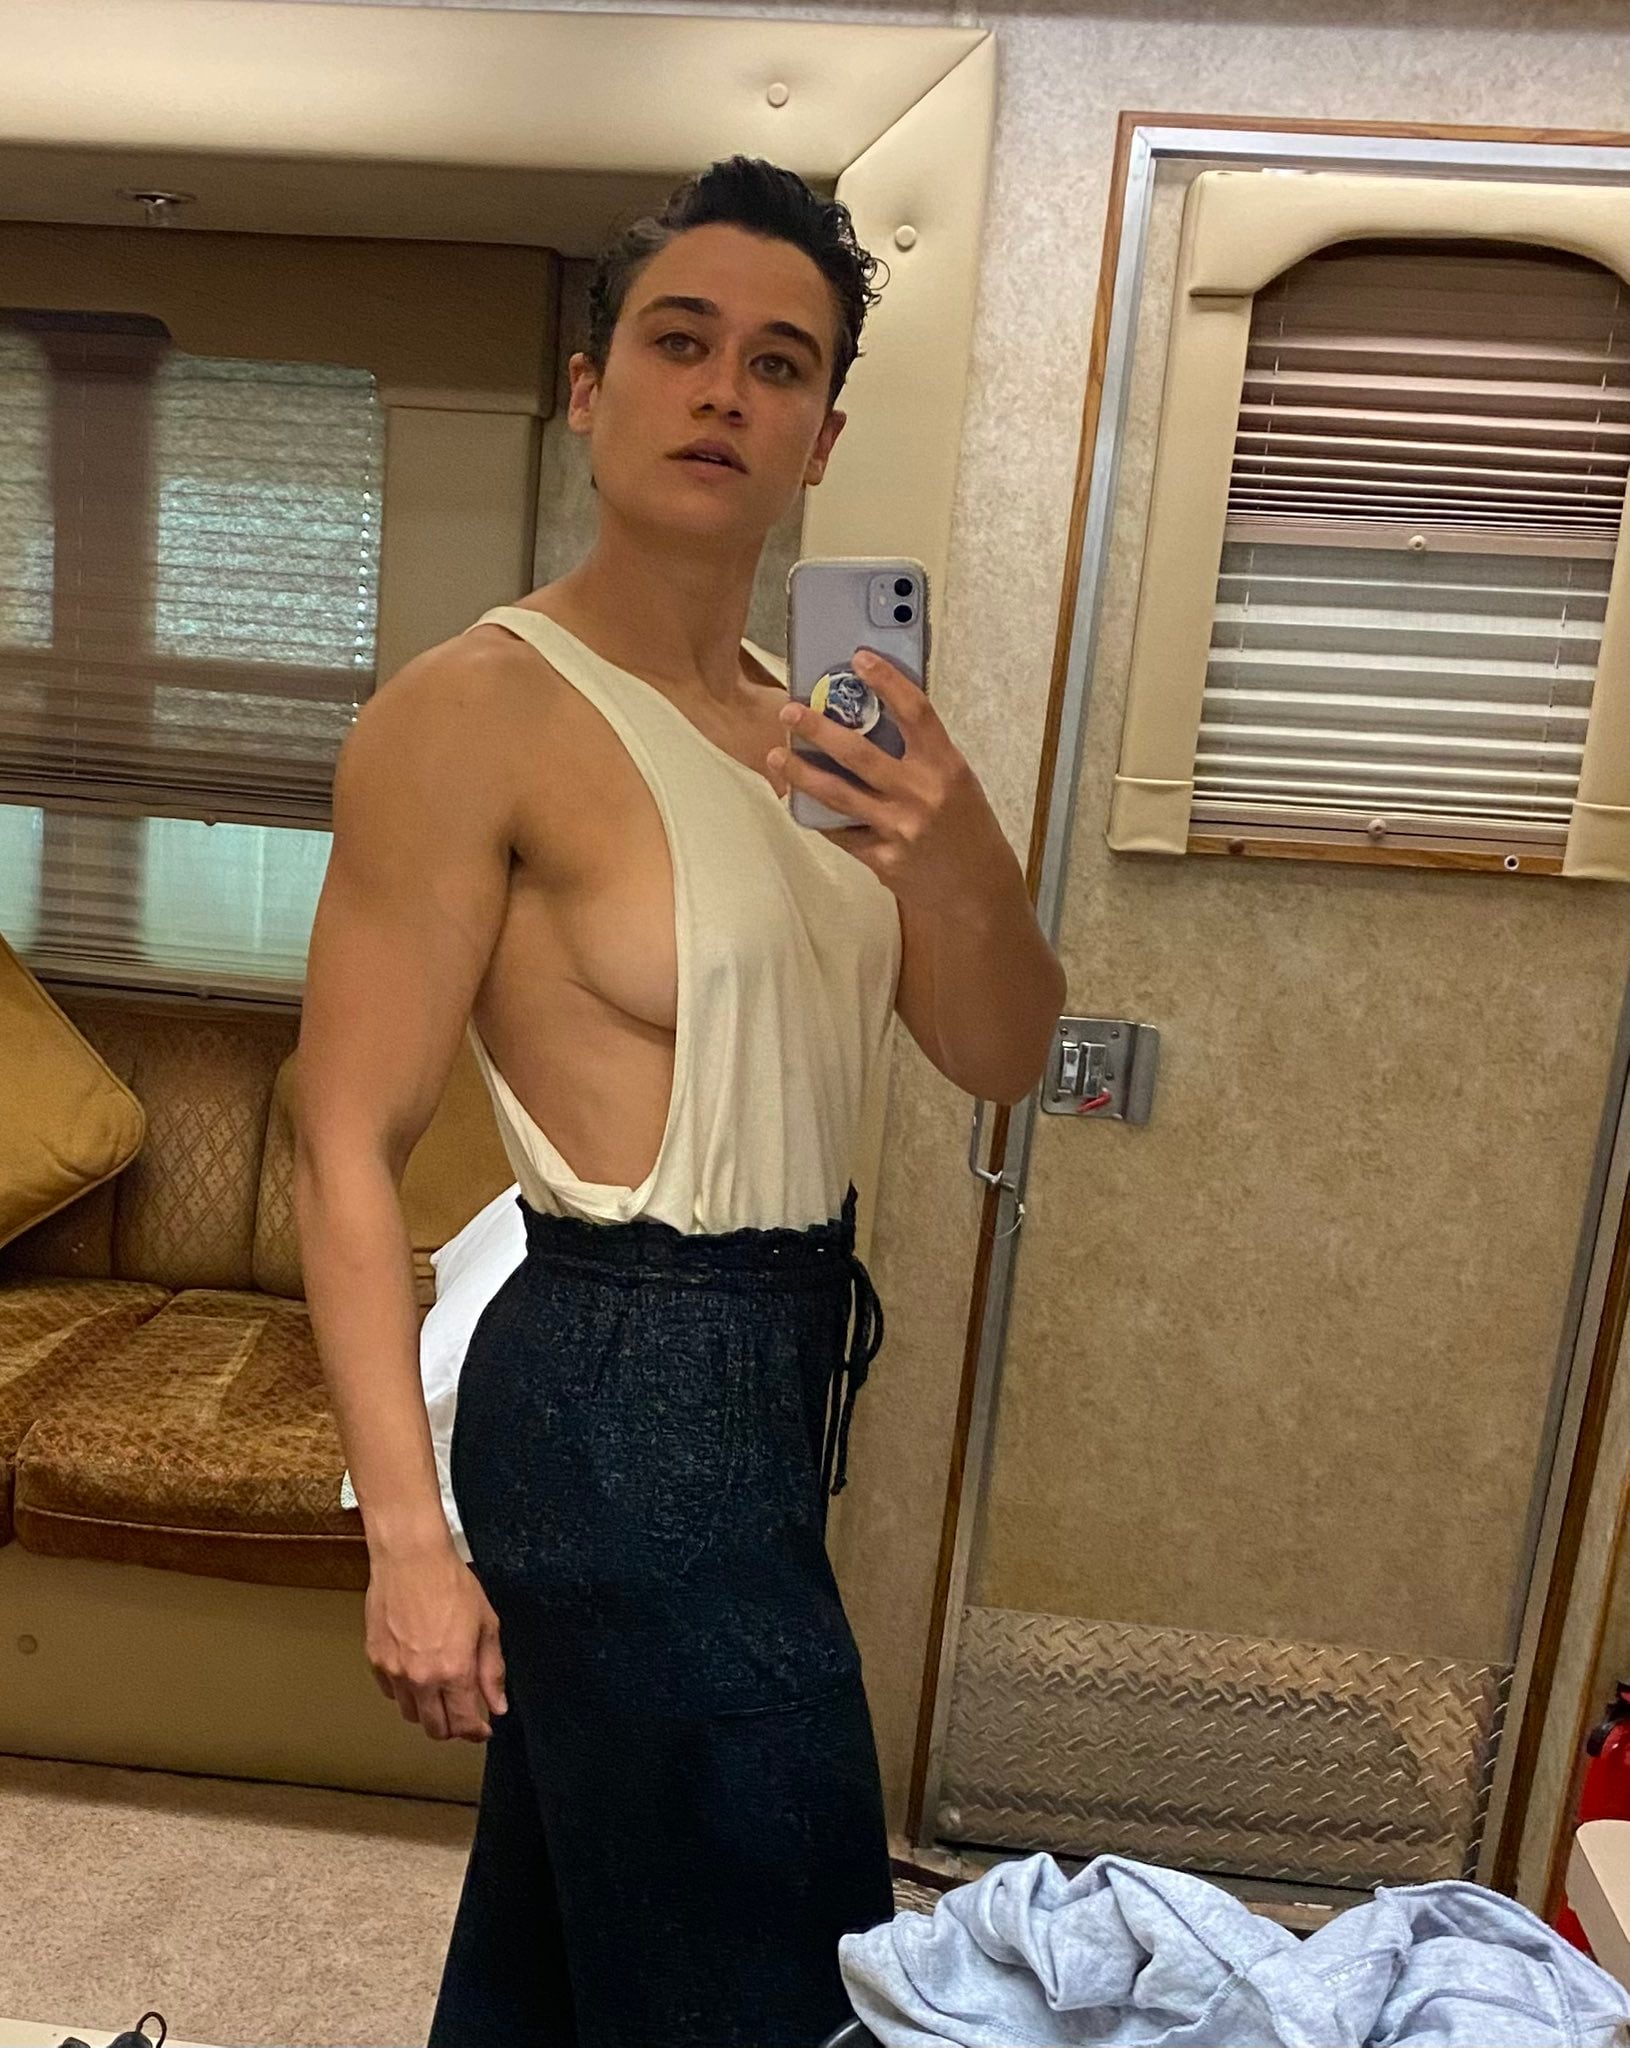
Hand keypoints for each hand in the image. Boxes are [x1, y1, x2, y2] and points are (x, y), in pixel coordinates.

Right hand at [365, 1544, 508, 1741]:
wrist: (411, 1559)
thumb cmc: (451, 1583)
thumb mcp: (486, 1625)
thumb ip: (491, 1670)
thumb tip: (497, 1705)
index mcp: (454, 1671)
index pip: (464, 1724)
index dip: (476, 1733)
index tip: (483, 1730)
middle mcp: (422, 1678)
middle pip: (434, 1729)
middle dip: (452, 1728)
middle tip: (463, 1715)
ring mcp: (395, 1671)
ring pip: (411, 1714)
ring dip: (428, 1711)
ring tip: (441, 1692)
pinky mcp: (376, 1660)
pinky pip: (391, 1692)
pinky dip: (405, 1692)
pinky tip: (417, 1674)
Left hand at [768, 650, 1013, 916]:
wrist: (980, 892)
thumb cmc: (970, 831)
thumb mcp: (957, 785)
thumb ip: (922, 758)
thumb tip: (878, 722)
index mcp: (946, 767)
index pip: (915, 712)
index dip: (887, 681)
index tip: (860, 658)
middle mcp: (922, 794)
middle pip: (859, 753)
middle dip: (818, 729)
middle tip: (791, 712)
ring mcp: (899, 829)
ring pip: (837, 794)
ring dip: (802, 773)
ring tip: (777, 755)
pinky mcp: (882, 859)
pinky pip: (841, 832)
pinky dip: (819, 816)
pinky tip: (799, 802)